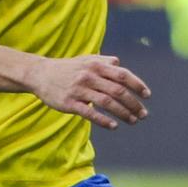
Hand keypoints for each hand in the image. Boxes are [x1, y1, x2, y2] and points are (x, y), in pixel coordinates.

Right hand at [27, 54, 150, 129]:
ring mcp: (79, 90)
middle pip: (118, 91)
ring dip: (123, 113)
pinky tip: (114, 126)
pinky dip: (104, 120)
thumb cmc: (67, 68)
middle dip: (133, 103)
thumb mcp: (85, 60)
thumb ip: (103, 62)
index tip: (147, 95)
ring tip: (133, 121)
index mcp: (96, 65)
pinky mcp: (70, 103)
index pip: (122, 75)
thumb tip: (119, 63)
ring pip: (107, 103)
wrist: (40, 74)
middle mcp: (89, 76)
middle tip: (143, 114)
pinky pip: (90, 113)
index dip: (137, 85)